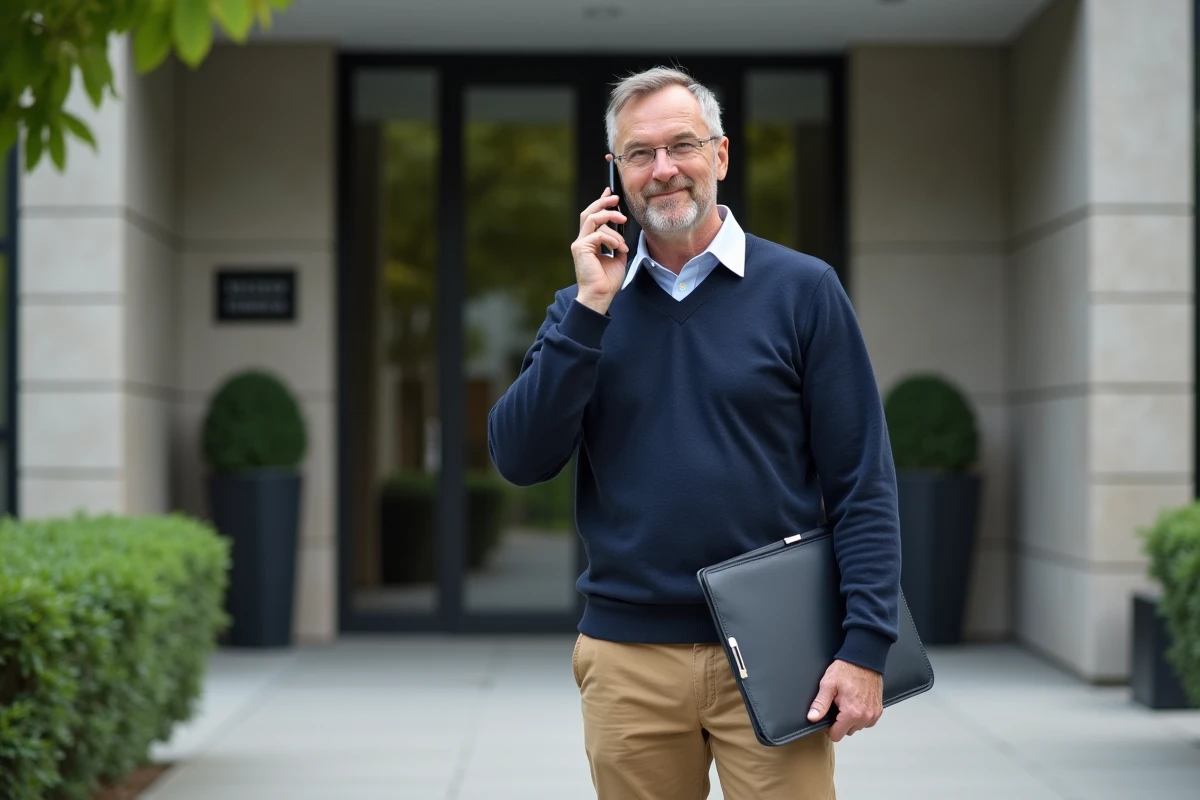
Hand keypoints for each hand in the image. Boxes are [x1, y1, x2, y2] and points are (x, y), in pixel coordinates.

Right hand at [571, 172, 628, 314]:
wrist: (601, 295)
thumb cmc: (607, 281)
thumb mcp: (618, 258)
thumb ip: (618, 244)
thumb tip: (623, 235)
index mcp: (589, 242)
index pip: (592, 216)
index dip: (600, 202)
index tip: (610, 192)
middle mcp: (582, 240)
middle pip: (589, 212)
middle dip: (603, 202)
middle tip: (616, 199)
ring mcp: (579, 244)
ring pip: (593, 219)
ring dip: (611, 219)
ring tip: (623, 227)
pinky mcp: (580, 248)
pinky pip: (599, 235)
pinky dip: (612, 239)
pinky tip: (619, 248)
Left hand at [806, 659, 882, 741]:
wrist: (864, 658)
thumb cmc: (846, 669)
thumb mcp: (828, 685)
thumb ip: (820, 704)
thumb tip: (812, 718)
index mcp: (851, 713)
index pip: (837, 735)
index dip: (829, 728)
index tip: (828, 716)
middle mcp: (865, 717)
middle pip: (848, 732)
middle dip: (841, 722)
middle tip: (838, 705)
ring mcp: (873, 714)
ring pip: (858, 727)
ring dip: (851, 720)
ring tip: (847, 702)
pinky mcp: (879, 709)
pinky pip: (867, 721)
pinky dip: (861, 716)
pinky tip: (856, 703)